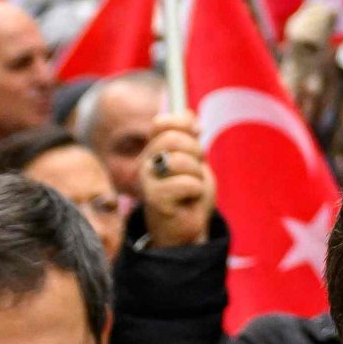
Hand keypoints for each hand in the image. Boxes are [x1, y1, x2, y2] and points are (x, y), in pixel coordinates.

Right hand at [138, 113, 212, 249]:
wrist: (186, 229)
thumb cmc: (188, 194)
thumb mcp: (193, 159)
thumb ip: (189, 136)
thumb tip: (188, 114)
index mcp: (152, 150)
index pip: (162, 123)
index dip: (184, 126)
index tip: (196, 136)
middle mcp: (145, 163)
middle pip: (173, 138)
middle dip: (195, 153)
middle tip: (194, 170)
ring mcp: (147, 181)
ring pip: (180, 161)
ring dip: (196, 175)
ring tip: (191, 187)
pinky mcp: (155, 199)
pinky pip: (188, 184)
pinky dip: (196, 191)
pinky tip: (189, 200)